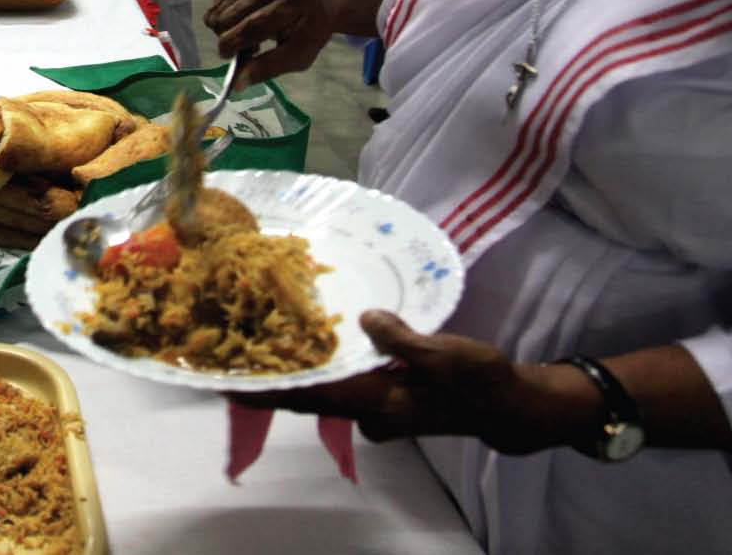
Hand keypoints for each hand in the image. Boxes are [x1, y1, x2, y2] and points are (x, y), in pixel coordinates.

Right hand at [203, 0, 331, 82]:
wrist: (315, 2)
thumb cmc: (308, 32)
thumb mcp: (299, 54)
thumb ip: (268, 67)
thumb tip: (236, 84)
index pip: (258, 23)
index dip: (239, 43)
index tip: (229, 59)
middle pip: (234, 18)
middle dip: (229, 41)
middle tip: (240, 52)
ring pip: (220, 14)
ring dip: (226, 32)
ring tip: (248, 36)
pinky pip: (215, 7)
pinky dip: (222, 21)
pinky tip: (241, 23)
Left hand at [232, 312, 575, 454]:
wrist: (507, 405)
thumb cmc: (480, 382)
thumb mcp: (448, 357)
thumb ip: (403, 340)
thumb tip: (366, 320)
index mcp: (377, 403)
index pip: (309, 397)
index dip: (265, 389)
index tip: (225, 381)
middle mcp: (367, 410)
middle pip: (305, 395)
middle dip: (266, 378)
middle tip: (224, 354)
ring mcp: (374, 406)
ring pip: (321, 388)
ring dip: (291, 369)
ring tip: (253, 340)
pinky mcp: (383, 395)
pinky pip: (340, 381)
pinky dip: (319, 365)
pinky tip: (304, 341)